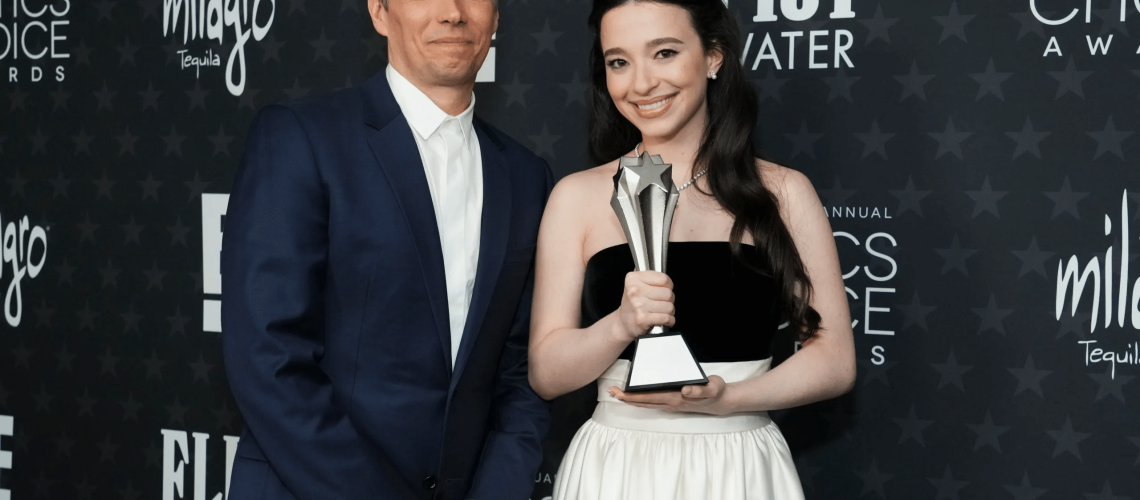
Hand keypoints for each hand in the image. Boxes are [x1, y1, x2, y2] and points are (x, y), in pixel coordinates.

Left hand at [607, 376, 729, 414]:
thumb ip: (701, 389)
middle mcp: (670, 403)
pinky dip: (640, 399)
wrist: (721, 401)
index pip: (649, 397)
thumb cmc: (715, 391)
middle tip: (611, 391)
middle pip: (643, 402)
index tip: (619, 392)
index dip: (632, 396)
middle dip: (626, 398)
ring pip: (646, 403)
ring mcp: (670, 404)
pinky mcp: (672, 402)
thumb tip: (685, 390)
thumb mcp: (713, 387)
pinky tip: (634, 395)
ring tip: (617, 393)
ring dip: (631, 399)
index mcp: (676, 398)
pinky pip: (652, 402)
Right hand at [614, 271, 674, 340]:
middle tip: (661, 303)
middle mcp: (634, 290)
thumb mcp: (635, 284)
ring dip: (669, 311)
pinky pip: (667, 318)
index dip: (668, 286)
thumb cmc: (632, 303)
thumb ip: (648, 276)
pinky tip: (664, 320)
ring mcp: (638, 305)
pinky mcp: (643, 319)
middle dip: (669, 300)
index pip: (664, 279)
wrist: (622, 323)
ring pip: (669, 306)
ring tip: (661, 311)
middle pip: (668, 293)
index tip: (664, 289)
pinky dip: (669, 321)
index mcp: (633, 279)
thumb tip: (663, 274)